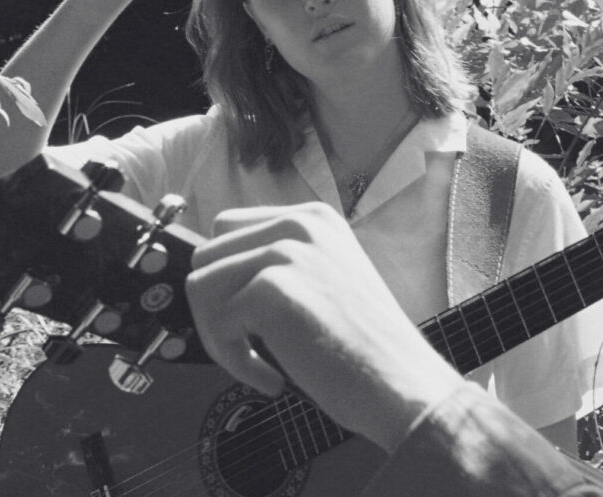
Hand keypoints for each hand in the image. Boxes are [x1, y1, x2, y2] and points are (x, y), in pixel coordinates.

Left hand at [185, 202, 464, 452]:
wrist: (402, 385)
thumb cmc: (364, 349)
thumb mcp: (325, 279)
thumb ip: (279, 263)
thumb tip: (211, 277)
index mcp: (313, 218)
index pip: (227, 230)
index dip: (228, 281)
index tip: (253, 321)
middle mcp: (299, 224)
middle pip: (206, 255)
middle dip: (216, 307)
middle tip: (252, 347)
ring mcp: (286, 252)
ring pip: (200, 287)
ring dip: (219, 335)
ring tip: (260, 363)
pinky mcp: (272, 288)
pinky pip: (215, 326)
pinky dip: (235, 363)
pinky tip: (273, 378)